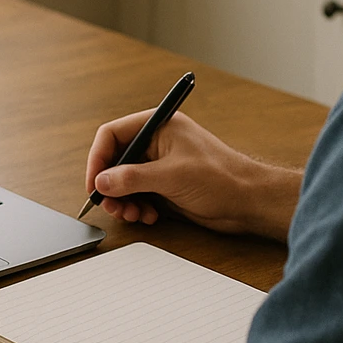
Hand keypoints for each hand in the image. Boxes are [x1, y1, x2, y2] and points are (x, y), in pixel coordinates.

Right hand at [85, 110, 300, 240]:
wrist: (248, 201)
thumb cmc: (221, 178)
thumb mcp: (171, 176)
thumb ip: (133, 178)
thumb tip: (102, 181)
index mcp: (158, 126)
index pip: (112, 135)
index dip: (98, 158)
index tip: (94, 183)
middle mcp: (156, 143)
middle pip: (115, 160)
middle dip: (110, 185)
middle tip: (111, 206)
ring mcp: (160, 165)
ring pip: (124, 181)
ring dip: (123, 200)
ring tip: (132, 214)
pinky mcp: (165, 186)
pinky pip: (138, 195)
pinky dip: (137, 207)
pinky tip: (149, 216)